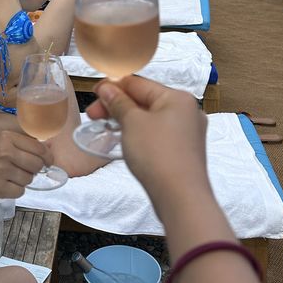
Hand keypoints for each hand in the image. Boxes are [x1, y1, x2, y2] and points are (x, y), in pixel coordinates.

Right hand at [0, 130, 52, 198]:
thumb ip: (21, 143)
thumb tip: (48, 150)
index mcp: (5, 138)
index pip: (38, 147)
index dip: (47, 156)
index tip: (48, 161)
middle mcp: (3, 152)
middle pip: (36, 164)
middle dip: (34, 169)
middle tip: (25, 169)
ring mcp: (0, 170)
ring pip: (29, 179)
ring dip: (24, 180)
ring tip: (11, 176)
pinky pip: (20, 191)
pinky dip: (16, 190)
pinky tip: (6, 185)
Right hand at [86, 76, 210, 217]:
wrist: (181, 199)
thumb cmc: (159, 156)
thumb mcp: (132, 123)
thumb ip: (118, 102)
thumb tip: (107, 88)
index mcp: (178, 97)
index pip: (139, 84)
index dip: (113, 87)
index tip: (94, 95)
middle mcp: (187, 111)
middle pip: (144, 100)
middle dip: (117, 106)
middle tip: (94, 115)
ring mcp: (188, 132)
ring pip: (150, 118)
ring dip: (126, 120)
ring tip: (105, 128)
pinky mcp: (184, 151)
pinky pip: (157, 134)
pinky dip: (139, 134)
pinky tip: (124, 140)